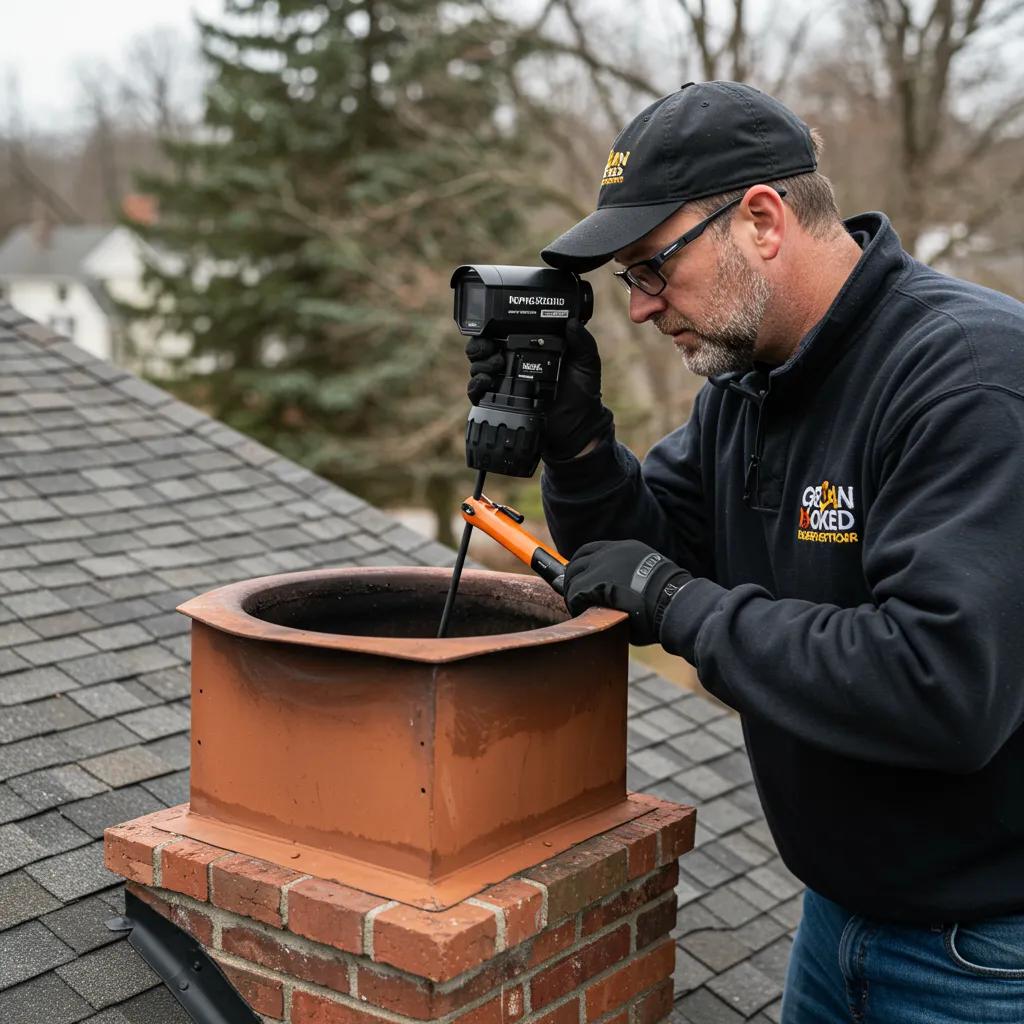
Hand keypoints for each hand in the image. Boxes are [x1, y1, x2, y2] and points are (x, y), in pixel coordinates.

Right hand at [465, 320, 612, 460]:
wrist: (577, 427)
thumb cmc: (582, 393)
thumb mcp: (586, 364)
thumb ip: (582, 342)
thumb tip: (572, 322)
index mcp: (530, 349)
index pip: (504, 333)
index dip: (493, 327)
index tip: (493, 327)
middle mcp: (513, 364)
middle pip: (484, 348)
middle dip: (480, 345)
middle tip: (491, 348)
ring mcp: (504, 383)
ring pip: (478, 368)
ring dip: (480, 364)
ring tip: (495, 365)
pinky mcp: (498, 403)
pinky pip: (477, 393)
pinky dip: (475, 385)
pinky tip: (486, 382)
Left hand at [564, 539, 691, 644]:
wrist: (673, 601)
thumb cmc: (667, 599)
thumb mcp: (650, 577)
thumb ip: (630, 577)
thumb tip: (617, 593)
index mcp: (626, 549)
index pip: (593, 550)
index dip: (583, 566)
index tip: (581, 579)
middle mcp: (611, 552)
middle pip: (578, 561)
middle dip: (573, 579)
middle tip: (576, 597)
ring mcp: (602, 564)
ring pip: (573, 576)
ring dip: (573, 593)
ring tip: (580, 608)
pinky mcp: (595, 581)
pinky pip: (574, 593)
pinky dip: (574, 604)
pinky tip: (582, 613)